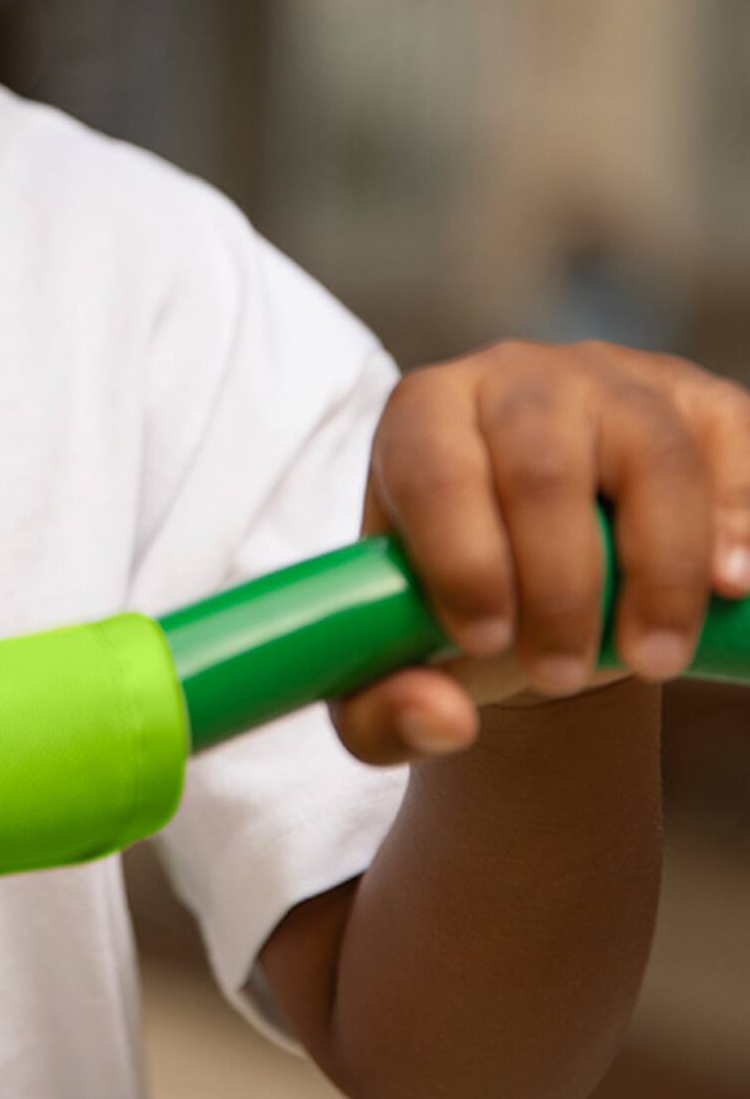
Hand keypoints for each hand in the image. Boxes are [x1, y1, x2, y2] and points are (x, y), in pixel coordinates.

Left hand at [332, 339, 749, 765]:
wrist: (549, 570)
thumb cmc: (464, 601)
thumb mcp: (399, 656)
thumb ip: (385, 707)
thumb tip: (438, 719)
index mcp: (423, 416)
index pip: (434, 469)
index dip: (461, 557)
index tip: (483, 641)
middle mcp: (516, 379)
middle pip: (543, 467)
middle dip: (558, 586)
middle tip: (562, 675)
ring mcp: (616, 383)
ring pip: (653, 457)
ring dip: (662, 571)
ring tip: (652, 657)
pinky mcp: (702, 404)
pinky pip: (737, 446)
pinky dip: (742, 519)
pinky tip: (733, 587)